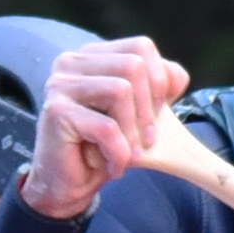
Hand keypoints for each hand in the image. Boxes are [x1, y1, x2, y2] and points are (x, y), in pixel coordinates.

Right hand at [13, 37, 187, 218]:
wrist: (67, 185)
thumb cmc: (103, 147)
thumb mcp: (139, 113)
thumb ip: (158, 88)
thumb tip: (177, 77)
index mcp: (93, 56)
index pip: (141, 47)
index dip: (159, 81)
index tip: (158, 115)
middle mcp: (72, 62)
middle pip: (133, 66)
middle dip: (149, 110)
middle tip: (146, 142)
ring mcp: (60, 84)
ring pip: (120, 91)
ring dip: (133, 132)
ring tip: (129, 155)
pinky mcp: (56, 112)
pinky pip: (106, 127)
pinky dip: (119, 153)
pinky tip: (113, 167)